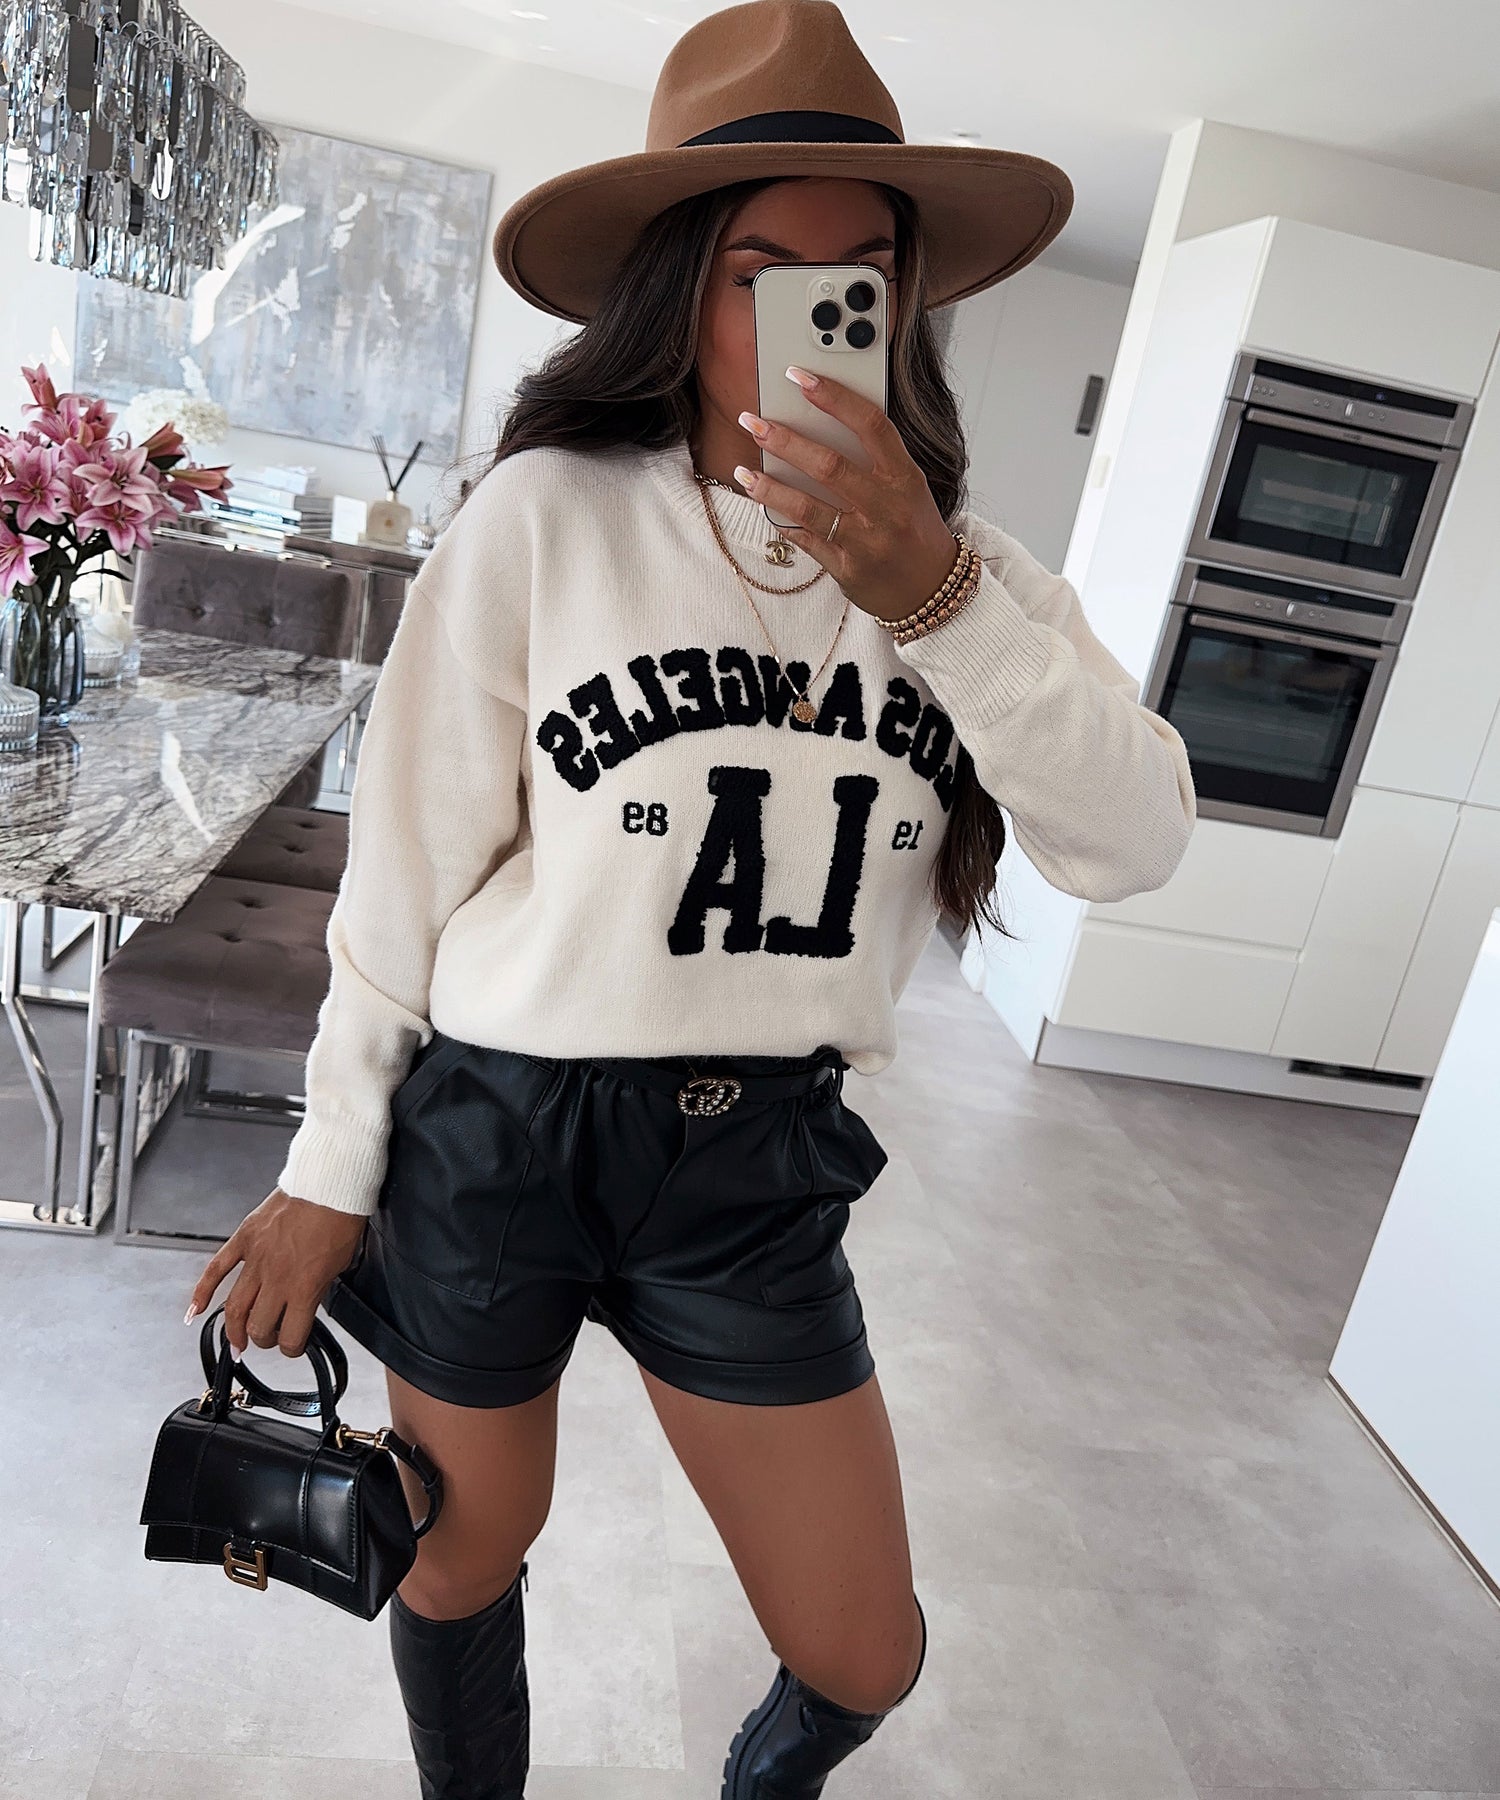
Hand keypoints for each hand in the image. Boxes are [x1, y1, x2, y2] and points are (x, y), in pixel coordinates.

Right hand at [186, 1187, 367, 1357]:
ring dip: (233, 1330)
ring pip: (234, 1307)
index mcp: (304, 1287)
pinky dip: (201, 1292)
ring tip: (236, 1342)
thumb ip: (319, 1288)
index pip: (291, 1336)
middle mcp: (276, 1277)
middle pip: (258, 1327)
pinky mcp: (244, 1239)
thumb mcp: (341, 1263)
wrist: (329, 1182)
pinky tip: (194, 1312)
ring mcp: (256, 1258)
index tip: (295, 1344)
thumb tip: (307, 1304)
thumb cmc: (340, 1218)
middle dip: (264, 1339)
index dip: (293, 1347)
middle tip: (269, 1337)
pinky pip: (216, 1270)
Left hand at [733, 366, 960, 623]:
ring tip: (744, 471)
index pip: (870, 425)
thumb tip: (817, 425)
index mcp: (904, 477)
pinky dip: (782, 521)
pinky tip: (764, 506)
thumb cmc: (914, 528)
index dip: (834, 397)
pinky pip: (805, 541)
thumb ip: (873, 458)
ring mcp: (866, 541)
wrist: (931, 588)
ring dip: (770, 487)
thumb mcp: (908, 486)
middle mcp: (886, 507)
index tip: (800, 376)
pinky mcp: (847, 569)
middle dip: (784, 440)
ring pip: (808, 507)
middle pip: (829, 465)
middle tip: (752, 421)